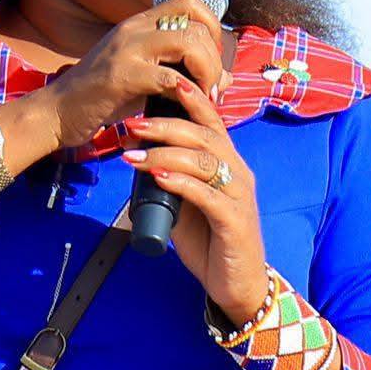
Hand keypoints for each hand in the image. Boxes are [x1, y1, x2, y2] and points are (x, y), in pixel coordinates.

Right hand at [42, 0, 229, 151]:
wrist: (55, 112)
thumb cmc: (100, 99)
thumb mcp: (143, 77)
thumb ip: (180, 72)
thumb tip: (226, 77)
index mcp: (139, 24)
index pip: (191, 2)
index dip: (213, 27)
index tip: (213, 61)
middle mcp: (134, 29)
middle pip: (196, 21)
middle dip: (215, 56)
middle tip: (213, 85)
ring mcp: (127, 50)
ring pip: (188, 42)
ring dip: (206, 71)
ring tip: (205, 95)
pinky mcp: (121, 76)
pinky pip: (169, 78)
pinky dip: (186, 92)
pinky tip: (185, 107)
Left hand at [120, 76, 269, 322]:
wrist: (236, 285)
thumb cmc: (211, 242)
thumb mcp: (186, 204)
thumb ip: (170, 180)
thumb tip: (139, 159)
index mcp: (227, 163)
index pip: (210, 122)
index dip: (189, 100)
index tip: (161, 84)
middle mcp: (237, 172)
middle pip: (204, 136)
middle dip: (165, 126)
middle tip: (132, 126)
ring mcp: (238, 195)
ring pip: (204, 161)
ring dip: (165, 154)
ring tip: (133, 156)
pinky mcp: (234, 221)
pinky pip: (207, 194)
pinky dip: (181, 183)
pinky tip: (158, 178)